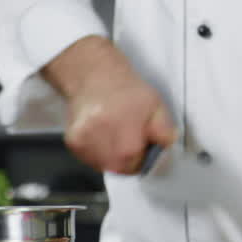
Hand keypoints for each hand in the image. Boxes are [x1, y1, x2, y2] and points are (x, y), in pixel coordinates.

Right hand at [42, 36, 177, 174]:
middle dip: (128, 155)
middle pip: (121, 168)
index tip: (144, 141)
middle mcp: (104, 153)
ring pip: (104, 164)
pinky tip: (101, 128)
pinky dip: (96, 146)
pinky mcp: (73, 143)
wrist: (93, 73)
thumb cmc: (126, 90)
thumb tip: (168, 148)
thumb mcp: (156, 107)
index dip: (144, 154)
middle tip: (129, 132)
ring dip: (111, 153)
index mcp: (127, 148)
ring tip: (114, 128)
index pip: (140, 167)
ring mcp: (86, 148)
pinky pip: (89, 154)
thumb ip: (165, 133)